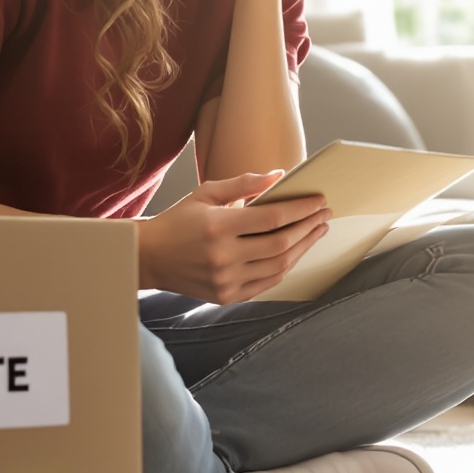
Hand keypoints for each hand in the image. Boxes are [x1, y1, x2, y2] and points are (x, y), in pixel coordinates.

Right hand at [136, 169, 330, 302]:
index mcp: (218, 226)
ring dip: (303, 248)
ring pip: (279, 266)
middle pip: (281, 243)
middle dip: (308, 227)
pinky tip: (295, 252)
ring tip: (316, 232)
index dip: (301, 209)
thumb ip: (243, 183)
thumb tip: (279, 176)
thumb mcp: (206, 193)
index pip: (272, 217)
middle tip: (325, 215)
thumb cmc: (179, 220)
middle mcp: (223, 256)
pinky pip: (267, 283)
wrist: (149, 257)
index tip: (319, 201)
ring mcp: (225, 280)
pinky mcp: (227, 296)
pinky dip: (285, 267)